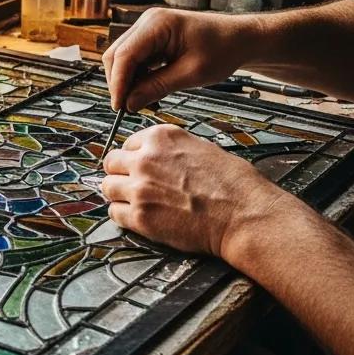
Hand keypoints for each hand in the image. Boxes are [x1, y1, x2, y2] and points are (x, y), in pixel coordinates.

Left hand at [101, 124, 282, 259]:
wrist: (245, 215)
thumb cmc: (233, 185)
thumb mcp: (201, 148)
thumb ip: (170, 150)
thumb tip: (154, 156)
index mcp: (161, 137)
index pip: (127, 143)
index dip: (133, 157)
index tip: (137, 167)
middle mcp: (146, 159)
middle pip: (111, 163)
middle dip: (120, 173)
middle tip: (133, 184)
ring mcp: (140, 188)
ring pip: (107, 187)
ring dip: (119, 194)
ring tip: (136, 202)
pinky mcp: (140, 216)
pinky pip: (114, 213)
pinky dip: (123, 216)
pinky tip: (139, 217)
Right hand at [102, 8, 261, 110]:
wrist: (240, 38)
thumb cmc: (224, 49)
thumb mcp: (191, 73)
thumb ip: (157, 87)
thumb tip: (129, 103)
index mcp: (158, 24)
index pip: (124, 55)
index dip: (118, 83)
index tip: (119, 107)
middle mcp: (148, 22)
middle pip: (117, 55)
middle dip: (120, 83)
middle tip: (129, 108)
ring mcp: (148, 28)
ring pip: (122, 59)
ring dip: (128, 82)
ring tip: (143, 101)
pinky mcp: (151, 38)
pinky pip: (134, 59)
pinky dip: (137, 77)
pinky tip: (149, 92)